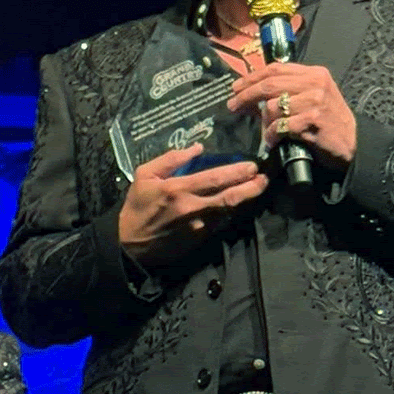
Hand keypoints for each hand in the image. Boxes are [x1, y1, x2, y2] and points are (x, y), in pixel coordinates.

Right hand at [119, 143, 268, 267]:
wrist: (128, 245)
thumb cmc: (137, 207)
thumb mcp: (145, 175)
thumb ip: (171, 159)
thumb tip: (197, 148)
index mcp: (177, 189)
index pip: (214, 179)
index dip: (236, 172)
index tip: (252, 166)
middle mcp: (192, 208)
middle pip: (229, 198)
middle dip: (251, 188)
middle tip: (264, 179)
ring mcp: (198, 226)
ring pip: (228, 211)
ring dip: (246, 200)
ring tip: (259, 188)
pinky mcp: (200, 239)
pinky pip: (221, 223)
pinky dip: (232, 212)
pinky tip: (241, 204)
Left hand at [227, 63, 356, 171]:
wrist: (354, 144)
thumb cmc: (330, 123)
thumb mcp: (313, 99)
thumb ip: (288, 92)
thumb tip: (253, 96)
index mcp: (314, 73)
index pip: (275, 69)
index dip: (252, 77)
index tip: (236, 88)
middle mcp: (315, 83)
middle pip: (269, 84)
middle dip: (246, 96)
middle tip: (233, 106)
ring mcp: (315, 100)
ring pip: (273, 107)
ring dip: (265, 124)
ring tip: (268, 133)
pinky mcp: (314, 119)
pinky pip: (281, 125)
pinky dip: (273, 135)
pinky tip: (275, 141)